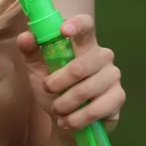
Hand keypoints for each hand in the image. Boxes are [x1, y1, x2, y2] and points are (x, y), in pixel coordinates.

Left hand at [17, 14, 123, 133]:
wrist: (67, 118)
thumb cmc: (54, 86)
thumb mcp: (36, 68)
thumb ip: (30, 51)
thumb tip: (26, 36)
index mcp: (83, 43)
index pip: (87, 25)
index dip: (77, 25)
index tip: (62, 30)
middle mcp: (102, 55)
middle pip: (81, 66)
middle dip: (58, 82)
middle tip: (48, 89)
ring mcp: (113, 76)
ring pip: (87, 90)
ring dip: (65, 103)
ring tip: (56, 109)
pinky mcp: (118, 97)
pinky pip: (97, 109)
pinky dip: (77, 118)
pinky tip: (67, 121)